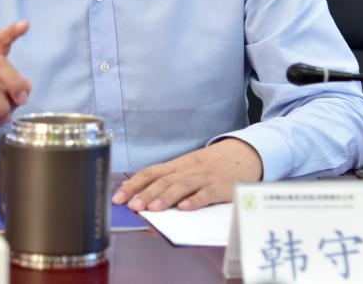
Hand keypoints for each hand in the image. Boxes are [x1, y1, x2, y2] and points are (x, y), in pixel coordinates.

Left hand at [112, 138, 262, 211]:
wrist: (244, 153)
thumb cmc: (212, 165)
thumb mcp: (188, 168)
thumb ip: (169, 180)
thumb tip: (141, 196)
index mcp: (177, 165)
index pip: (150, 173)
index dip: (133, 184)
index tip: (117, 198)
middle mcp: (187, 169)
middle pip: (163, 180)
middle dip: (146, 193)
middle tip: (133, 207)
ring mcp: (204, 176)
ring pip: (182, 185)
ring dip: (166, 197)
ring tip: (153, 209)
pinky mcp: (221, 186)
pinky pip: (207, 192)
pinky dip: (196, 200)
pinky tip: (185, 208)